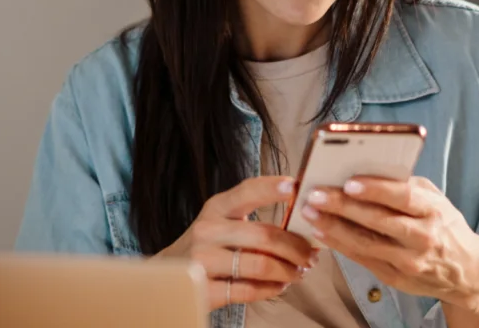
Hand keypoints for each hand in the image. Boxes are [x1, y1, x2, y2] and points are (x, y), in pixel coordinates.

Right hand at [154, 176, 317, 309]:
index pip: (247, 191)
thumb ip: (253, 216)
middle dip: (296, 247)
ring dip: (288, 271)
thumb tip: (302, 217)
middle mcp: (207, 231)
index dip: (272, 188)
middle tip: (311, 255)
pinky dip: (271, 289)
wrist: (167, 274)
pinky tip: (279, 285)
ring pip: (260, 265)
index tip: (296, 187)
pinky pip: (249, 290)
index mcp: (216, 208)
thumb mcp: (222, 221)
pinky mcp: (204, 289)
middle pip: (264, 235)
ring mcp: (202, 261)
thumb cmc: (208, 245)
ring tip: (299, 272)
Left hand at [300, 176, 478, 327]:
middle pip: (378, 220)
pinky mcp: (396, 278)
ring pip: (366, 243)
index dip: (376, 190)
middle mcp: (423, 237)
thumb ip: (406, 185)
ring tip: (309, 212)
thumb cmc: (444, 224)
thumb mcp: (435, 198)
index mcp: (434, 210)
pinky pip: (362, 259)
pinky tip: (321, 233)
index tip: (349, 182)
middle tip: (315, 194)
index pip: (404, 197)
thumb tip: (366, 168)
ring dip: (333, 227)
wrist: (466, 271)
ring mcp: (409, 261)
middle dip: (343, 207)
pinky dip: (339, 245)